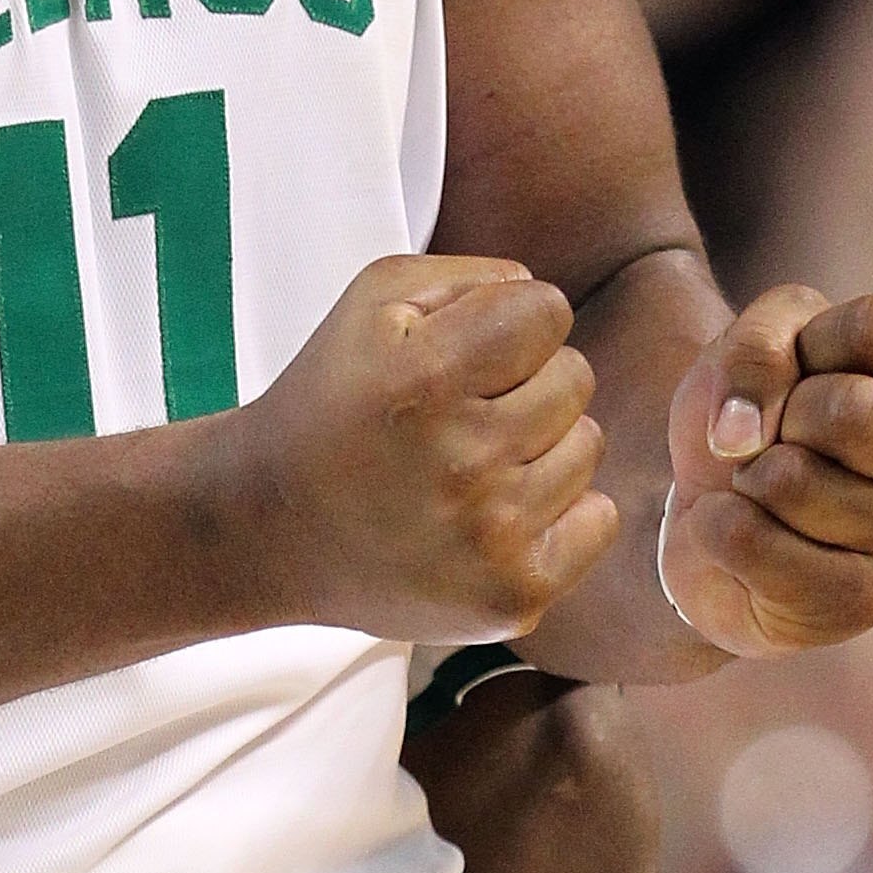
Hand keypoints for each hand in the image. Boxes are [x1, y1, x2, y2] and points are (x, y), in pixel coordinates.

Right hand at [224, 253, 615, 642]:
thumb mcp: (373, 303)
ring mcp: (490, 537)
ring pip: (588, 447)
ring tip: (467, 467)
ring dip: (540, 448)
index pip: (548, 313)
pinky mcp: (513, 594)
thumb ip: (472, 278)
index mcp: (424, 380)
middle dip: (524, 384)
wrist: (273, 527)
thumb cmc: (332, 405)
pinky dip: (561, 514)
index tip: (466, 355)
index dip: (510, 323)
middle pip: (575, 378)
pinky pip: (599, 521)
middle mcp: (462, 462)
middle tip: (456, 417)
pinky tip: (494, 515)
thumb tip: (544, 300)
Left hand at [659, 285, 872, 656]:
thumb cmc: (763, 417)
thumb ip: (760, 344)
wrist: (716, 520)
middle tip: (782, 441)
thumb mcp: (760, 342)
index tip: (808, 372)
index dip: (813, 338)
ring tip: (767, 491)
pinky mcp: (857, 606)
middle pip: (846, 407)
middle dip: (781, 413)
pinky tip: (743, 536)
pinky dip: (715, 525)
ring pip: (791, 479)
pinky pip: (749, 540)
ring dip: (748, 474)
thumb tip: (741, 434)